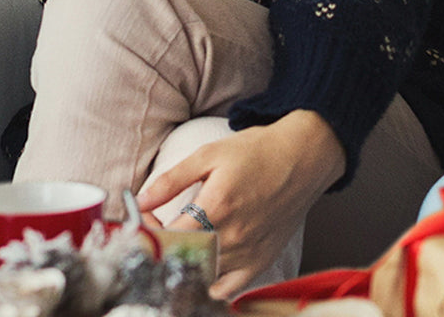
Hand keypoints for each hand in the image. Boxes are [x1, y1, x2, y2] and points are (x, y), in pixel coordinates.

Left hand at [138, 110, 345, 298]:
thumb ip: (172, 179)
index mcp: (215, 207)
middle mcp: (231, 236)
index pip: (164, 239)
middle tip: (162, 229)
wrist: (305, 155)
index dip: (147, 232)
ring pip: (199, 278)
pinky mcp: (259, 263)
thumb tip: (139, 201)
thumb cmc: (259, 151)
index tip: (148, 218)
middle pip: (178, 261)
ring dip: (181, 265)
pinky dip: (208, 286)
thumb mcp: (211, 153)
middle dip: (160, 248)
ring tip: (183, 242)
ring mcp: (246, 254)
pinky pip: (225, 291)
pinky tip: (204, 266)